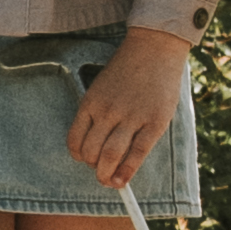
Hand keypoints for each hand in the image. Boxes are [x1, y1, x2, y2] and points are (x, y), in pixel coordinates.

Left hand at [63, 24, 190, 190]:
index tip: (85, 159)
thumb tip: (98, 144)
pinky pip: (138, 153)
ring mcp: (131, 117)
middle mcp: (108, 111)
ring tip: (109, 181)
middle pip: (92, 151)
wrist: (154, 48)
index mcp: (90, 102)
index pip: (75, 139)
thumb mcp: (102, 87)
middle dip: (93, 167)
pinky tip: (123, 181)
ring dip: (106, 174)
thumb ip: (98, 112)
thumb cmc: (128, 69)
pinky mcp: (154, 122)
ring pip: (111, 155)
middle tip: (100, 172)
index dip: (79, 155)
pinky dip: (128, 171)